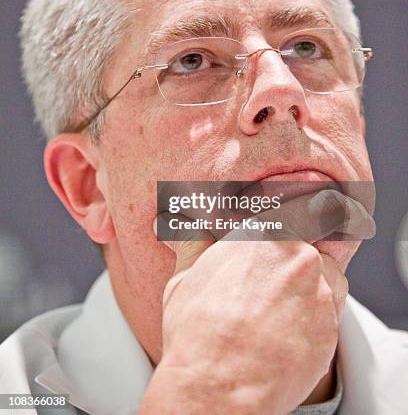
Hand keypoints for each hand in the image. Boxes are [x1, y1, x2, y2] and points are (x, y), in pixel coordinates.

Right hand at [141, 194, 349, 414]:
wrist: (217, 384)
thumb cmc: (197, 331)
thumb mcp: (185, 277)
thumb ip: (191, 242)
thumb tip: (167, 222)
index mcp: (263, 233)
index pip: (287, 217)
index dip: (281, 233)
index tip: (272, 252)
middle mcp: (297, 255)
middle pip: (307, 250)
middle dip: (292, 267)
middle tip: (267, 292)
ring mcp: (318, 291)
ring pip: (327, 279)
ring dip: (311, 290)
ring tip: (280, 314)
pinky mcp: (331, 327)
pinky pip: (330, 315)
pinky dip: (315, 322)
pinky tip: (287, 336)